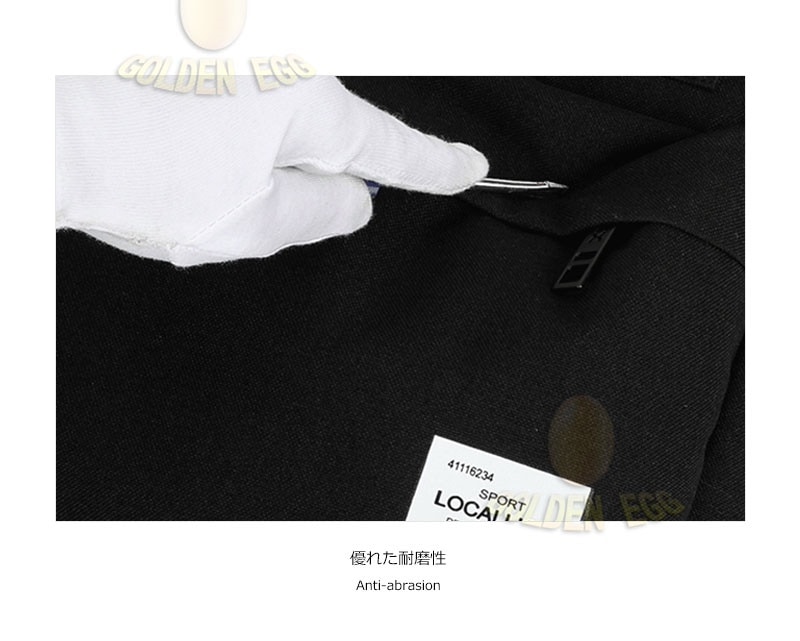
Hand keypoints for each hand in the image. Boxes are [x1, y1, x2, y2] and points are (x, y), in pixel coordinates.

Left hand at [55, 75, 488, 266]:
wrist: (40, 120)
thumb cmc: (129, 167)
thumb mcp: (249, 222)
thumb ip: (319, 214)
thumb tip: (353, 200)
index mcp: (307, 107)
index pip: (394, 149)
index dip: (437, 166)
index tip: (468, 166)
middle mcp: (279, 63)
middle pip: (316, 140)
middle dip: (291, 180)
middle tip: (230, 199)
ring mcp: (236, 54)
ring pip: (261, 128)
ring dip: (233, 161)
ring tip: (174, 173)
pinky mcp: (197, 55)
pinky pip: (223, 108)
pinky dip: (200, 139)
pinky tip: (161, 150)